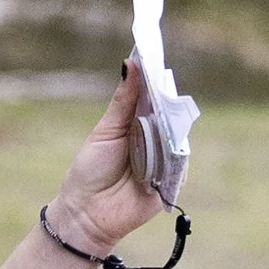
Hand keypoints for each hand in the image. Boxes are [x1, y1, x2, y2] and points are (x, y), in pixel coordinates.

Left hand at [44, 59, 165, 257]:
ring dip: (169, 127)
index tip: (152, 54)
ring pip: (178, 135)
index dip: (154, 77)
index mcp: (137, 122)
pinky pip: (181, 162)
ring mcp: (166, 158)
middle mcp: (156, 137)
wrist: (87, 214)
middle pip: (169, 112)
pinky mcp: (173, 180)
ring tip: (157, 118)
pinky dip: (173, 155)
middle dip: (165, 98)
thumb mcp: (106, 131)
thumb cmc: (91, 171)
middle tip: (158, 82)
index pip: (153, 95)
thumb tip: (131, 63)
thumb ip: (122, 101)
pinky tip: (165, 148)